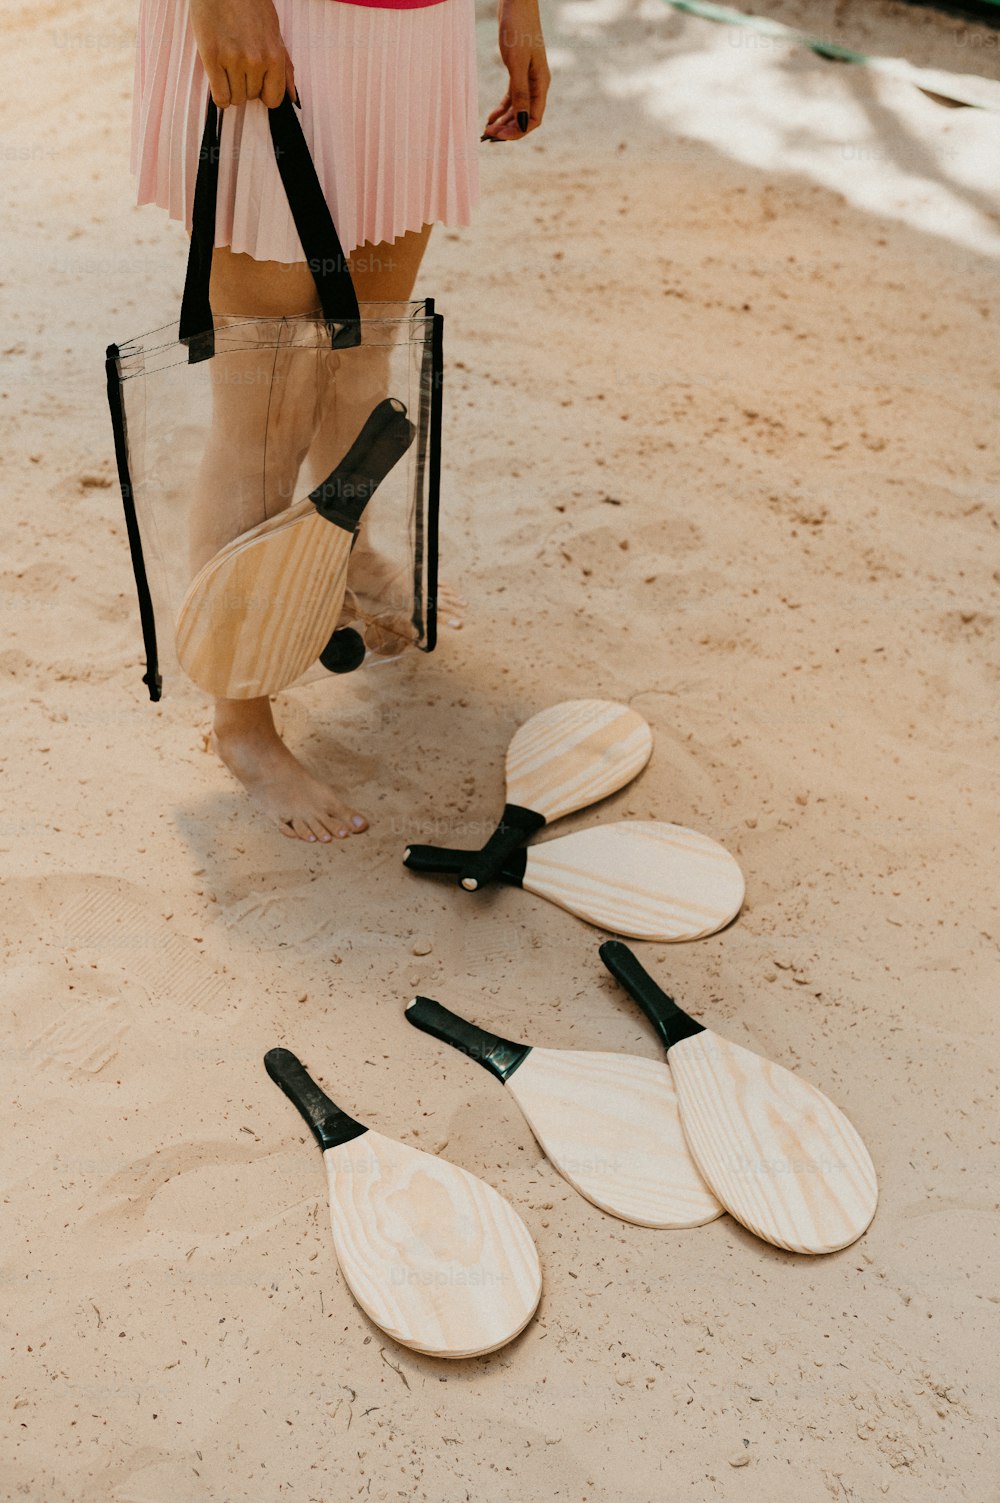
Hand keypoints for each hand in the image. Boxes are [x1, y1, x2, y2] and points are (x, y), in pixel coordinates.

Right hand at [189, 0, 294, 108]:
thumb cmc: (249, 6)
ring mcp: (233, 59)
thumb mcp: (274, 33)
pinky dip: (220, 95)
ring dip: (231, 88)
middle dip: (245, 85)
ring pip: (235, 99)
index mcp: (274, 55)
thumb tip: (292, 97)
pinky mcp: (211, 56)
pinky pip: (220, 97)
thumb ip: (285, 67)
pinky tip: (218, 79)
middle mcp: (256, 60)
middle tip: (239, 63)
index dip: (263, 92)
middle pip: (251, 98)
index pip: (273, 99)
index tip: (256, 81)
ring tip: (228, 65)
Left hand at [483, 0, 549, 140]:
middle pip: (524, 117)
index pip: (533, 118)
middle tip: (488, 136)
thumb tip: (521, 122)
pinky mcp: (518, 72)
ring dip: (503, 121)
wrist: (516, 3)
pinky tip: (490, 116)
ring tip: (487, 129)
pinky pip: (511, 97)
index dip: (518, 132)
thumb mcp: (517, 63)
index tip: (499, 136)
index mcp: (541, 84)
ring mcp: (528, 79)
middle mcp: (537, 84)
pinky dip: (501, 108)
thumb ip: (520, 93)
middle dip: (508, 129)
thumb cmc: (518, 28)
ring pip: (517, 109)